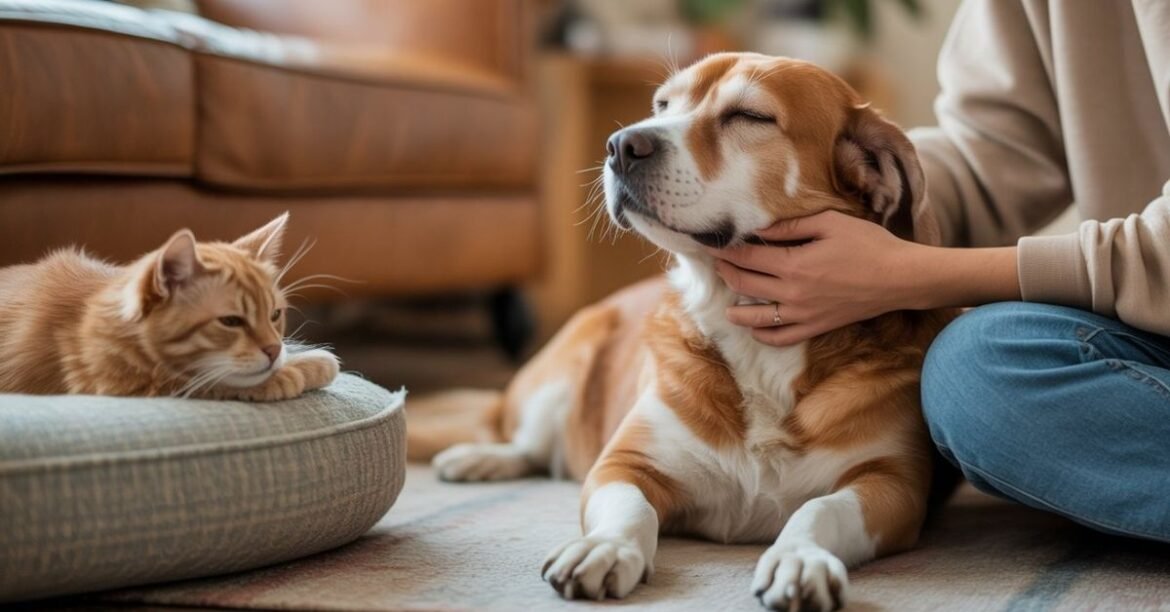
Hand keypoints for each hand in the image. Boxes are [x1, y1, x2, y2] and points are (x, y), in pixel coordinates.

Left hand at [706, 210, 927, 345]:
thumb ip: (791, 226)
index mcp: (795, 264)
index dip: (728, 250)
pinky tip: (755, 328)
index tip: (714, 244)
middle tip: (717, 264)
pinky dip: (764, 335)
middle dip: (728, 272)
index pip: (749, 257)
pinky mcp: (817, 326)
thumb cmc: (869, 245)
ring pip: (758, 316)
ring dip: (737, 310)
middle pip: (746, 284)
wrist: (900, 278)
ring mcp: (804, 314)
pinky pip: (783, 337)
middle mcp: (793, 293)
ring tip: (727, 305)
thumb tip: (760, 227)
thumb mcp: (829, 223)